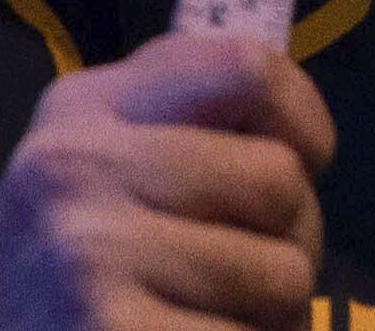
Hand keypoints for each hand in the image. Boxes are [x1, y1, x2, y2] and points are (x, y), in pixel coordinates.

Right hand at [0, 28, 331, 330]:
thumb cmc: (71, 286)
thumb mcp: (100, 181)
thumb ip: (184, 136)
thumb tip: (303, 136)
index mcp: (84, 108)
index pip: (245, 69)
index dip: (302, 121)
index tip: (303, 164)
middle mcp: (77, 166)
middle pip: (279, 180)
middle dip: (291, 242)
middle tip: (244, 284)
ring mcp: (91, 254)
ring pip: (284, 276)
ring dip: (274, 319)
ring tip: (210, 323)